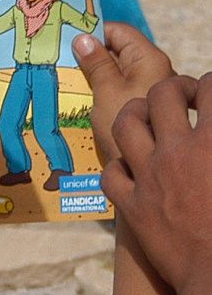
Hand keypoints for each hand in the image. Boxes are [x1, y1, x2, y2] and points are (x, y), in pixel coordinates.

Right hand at [72, 21, 173, 161]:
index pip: (119, 32)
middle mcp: (151, 71)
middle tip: (60, 64)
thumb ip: (96, 64)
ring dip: (92, 78)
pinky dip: (99, 94)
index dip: (93, 33)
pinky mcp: (137, 109)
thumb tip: (83, 39)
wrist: (142, 171)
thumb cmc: (126, 129)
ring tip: (66, 84)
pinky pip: (117, 92)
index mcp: (148, 59)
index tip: (66, 42)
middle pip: (117, 52)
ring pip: (115, 74)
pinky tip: (80, 104)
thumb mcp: (106, 92)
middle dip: (88, 57)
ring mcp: (145, 91)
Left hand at [103, 74, 211, 294]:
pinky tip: (132, 166)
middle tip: (183, 98)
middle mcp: (177, 153)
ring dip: (136, 114)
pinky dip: (119, 165)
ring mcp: (148, 178)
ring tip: (148, 119)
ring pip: (125, 124)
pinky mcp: (131, 206)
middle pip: (161, 95)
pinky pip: (110, 173)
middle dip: (173, 88)